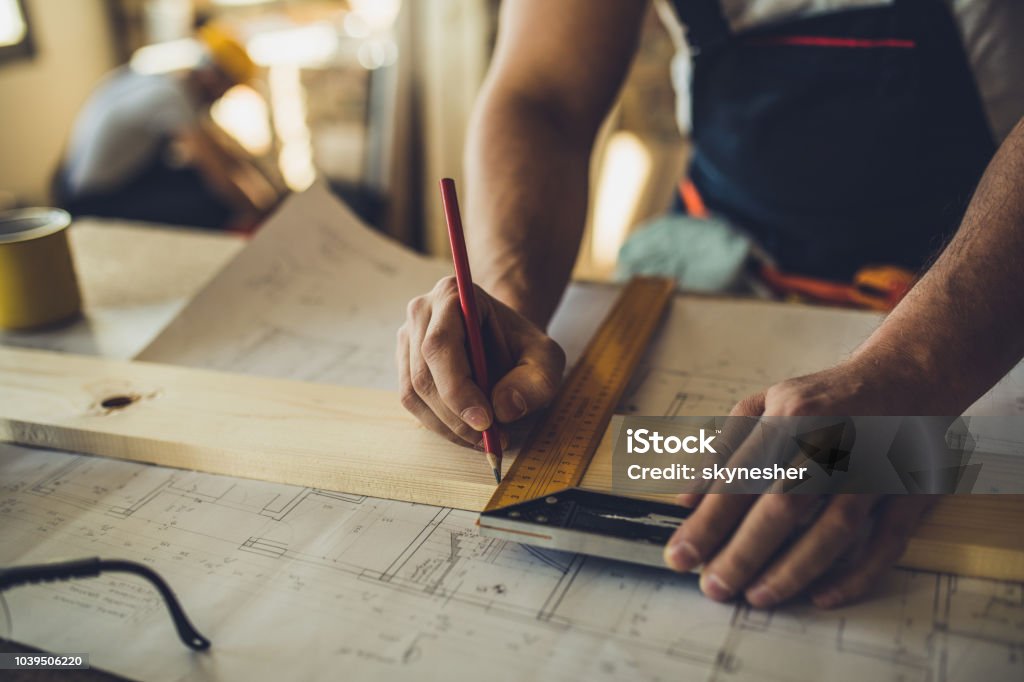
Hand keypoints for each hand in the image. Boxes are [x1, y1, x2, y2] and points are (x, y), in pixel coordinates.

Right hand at [397, 276, 565, 445]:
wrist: (503, 338)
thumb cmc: (522, 345)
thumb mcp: (546, 358)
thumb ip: (536, 382)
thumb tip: (504, 409)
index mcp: (452, 295)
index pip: (441, 346)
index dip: (457, 388)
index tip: (485, 421)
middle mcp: (421, 313)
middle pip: (423, 374)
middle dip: (456, 416)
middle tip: (490, 439)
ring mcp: (407, 339)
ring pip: (414, 393)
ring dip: (448, 425)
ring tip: (484, 438)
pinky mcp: (404, 364)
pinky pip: (413, 402)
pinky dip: (440, 424)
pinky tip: (468, 431)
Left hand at [663, 361, 934, 608]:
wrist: (911, 375)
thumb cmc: (827, 397)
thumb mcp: (768, 402)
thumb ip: (724, 447)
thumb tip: (686, 497)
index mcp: (792, 415)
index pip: (740, 476)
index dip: (707, 522)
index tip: (680, 555)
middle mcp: (835, 439)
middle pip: (784, 506)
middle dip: (744, 553)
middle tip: (713, 587)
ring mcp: (878, 467)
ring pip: (834, 528)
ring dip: (792, 570)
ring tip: (756, 596)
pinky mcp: (912, 490)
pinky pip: (885, 541)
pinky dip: (855, 574)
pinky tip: (821, 595)